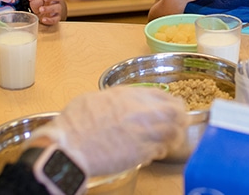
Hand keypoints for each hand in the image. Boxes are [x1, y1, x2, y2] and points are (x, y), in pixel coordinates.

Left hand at [19, 0, 64, 25]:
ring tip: (40, 9)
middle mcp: (56, 0)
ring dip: (49, 8)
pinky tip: (43, 19)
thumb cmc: (41, 3)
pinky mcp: (56, 18)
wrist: (45, 14)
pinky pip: (56, 19)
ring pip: (57, 7)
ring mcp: (57, 9)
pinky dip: (50, 20)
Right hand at [32, 86, 187, 176]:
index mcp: (129, 96)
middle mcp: (141, 112)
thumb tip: (124, 102)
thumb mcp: (95, 99)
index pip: (163, 95)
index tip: (173, 108)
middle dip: (180, 119)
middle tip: (179, 125)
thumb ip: (117, 99)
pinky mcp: (141, 153)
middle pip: (176, 113)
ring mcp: (143, 133)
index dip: (172, 102)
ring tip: (168, 141)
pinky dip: (160, 151)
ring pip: (173, 133)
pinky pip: (160, 150)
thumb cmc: (75, 124)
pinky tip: (153, 152)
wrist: (69, 147)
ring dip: (173, 137)